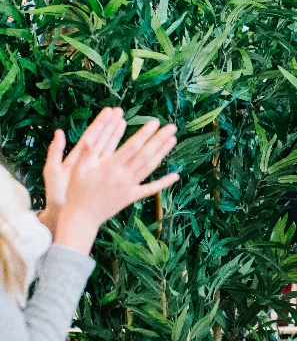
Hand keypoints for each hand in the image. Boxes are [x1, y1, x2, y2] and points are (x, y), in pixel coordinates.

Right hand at [54, 109, 178, 254]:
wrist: (83, 217)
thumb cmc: (77, 191)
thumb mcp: (78, 169)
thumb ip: (86, 152)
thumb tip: (89, 137)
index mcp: (111, 167)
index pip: (132, 146)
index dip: (144, 134)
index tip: (155, 123)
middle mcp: (124, 176)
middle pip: (146, 155)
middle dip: (159, 139)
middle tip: (172, 127)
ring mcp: (130, 187)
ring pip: (150, 167)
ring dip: (162, 153)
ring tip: (173, 140)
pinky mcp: (132, 197)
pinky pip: (151, 189)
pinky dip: (164, 182)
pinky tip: (175, 176)